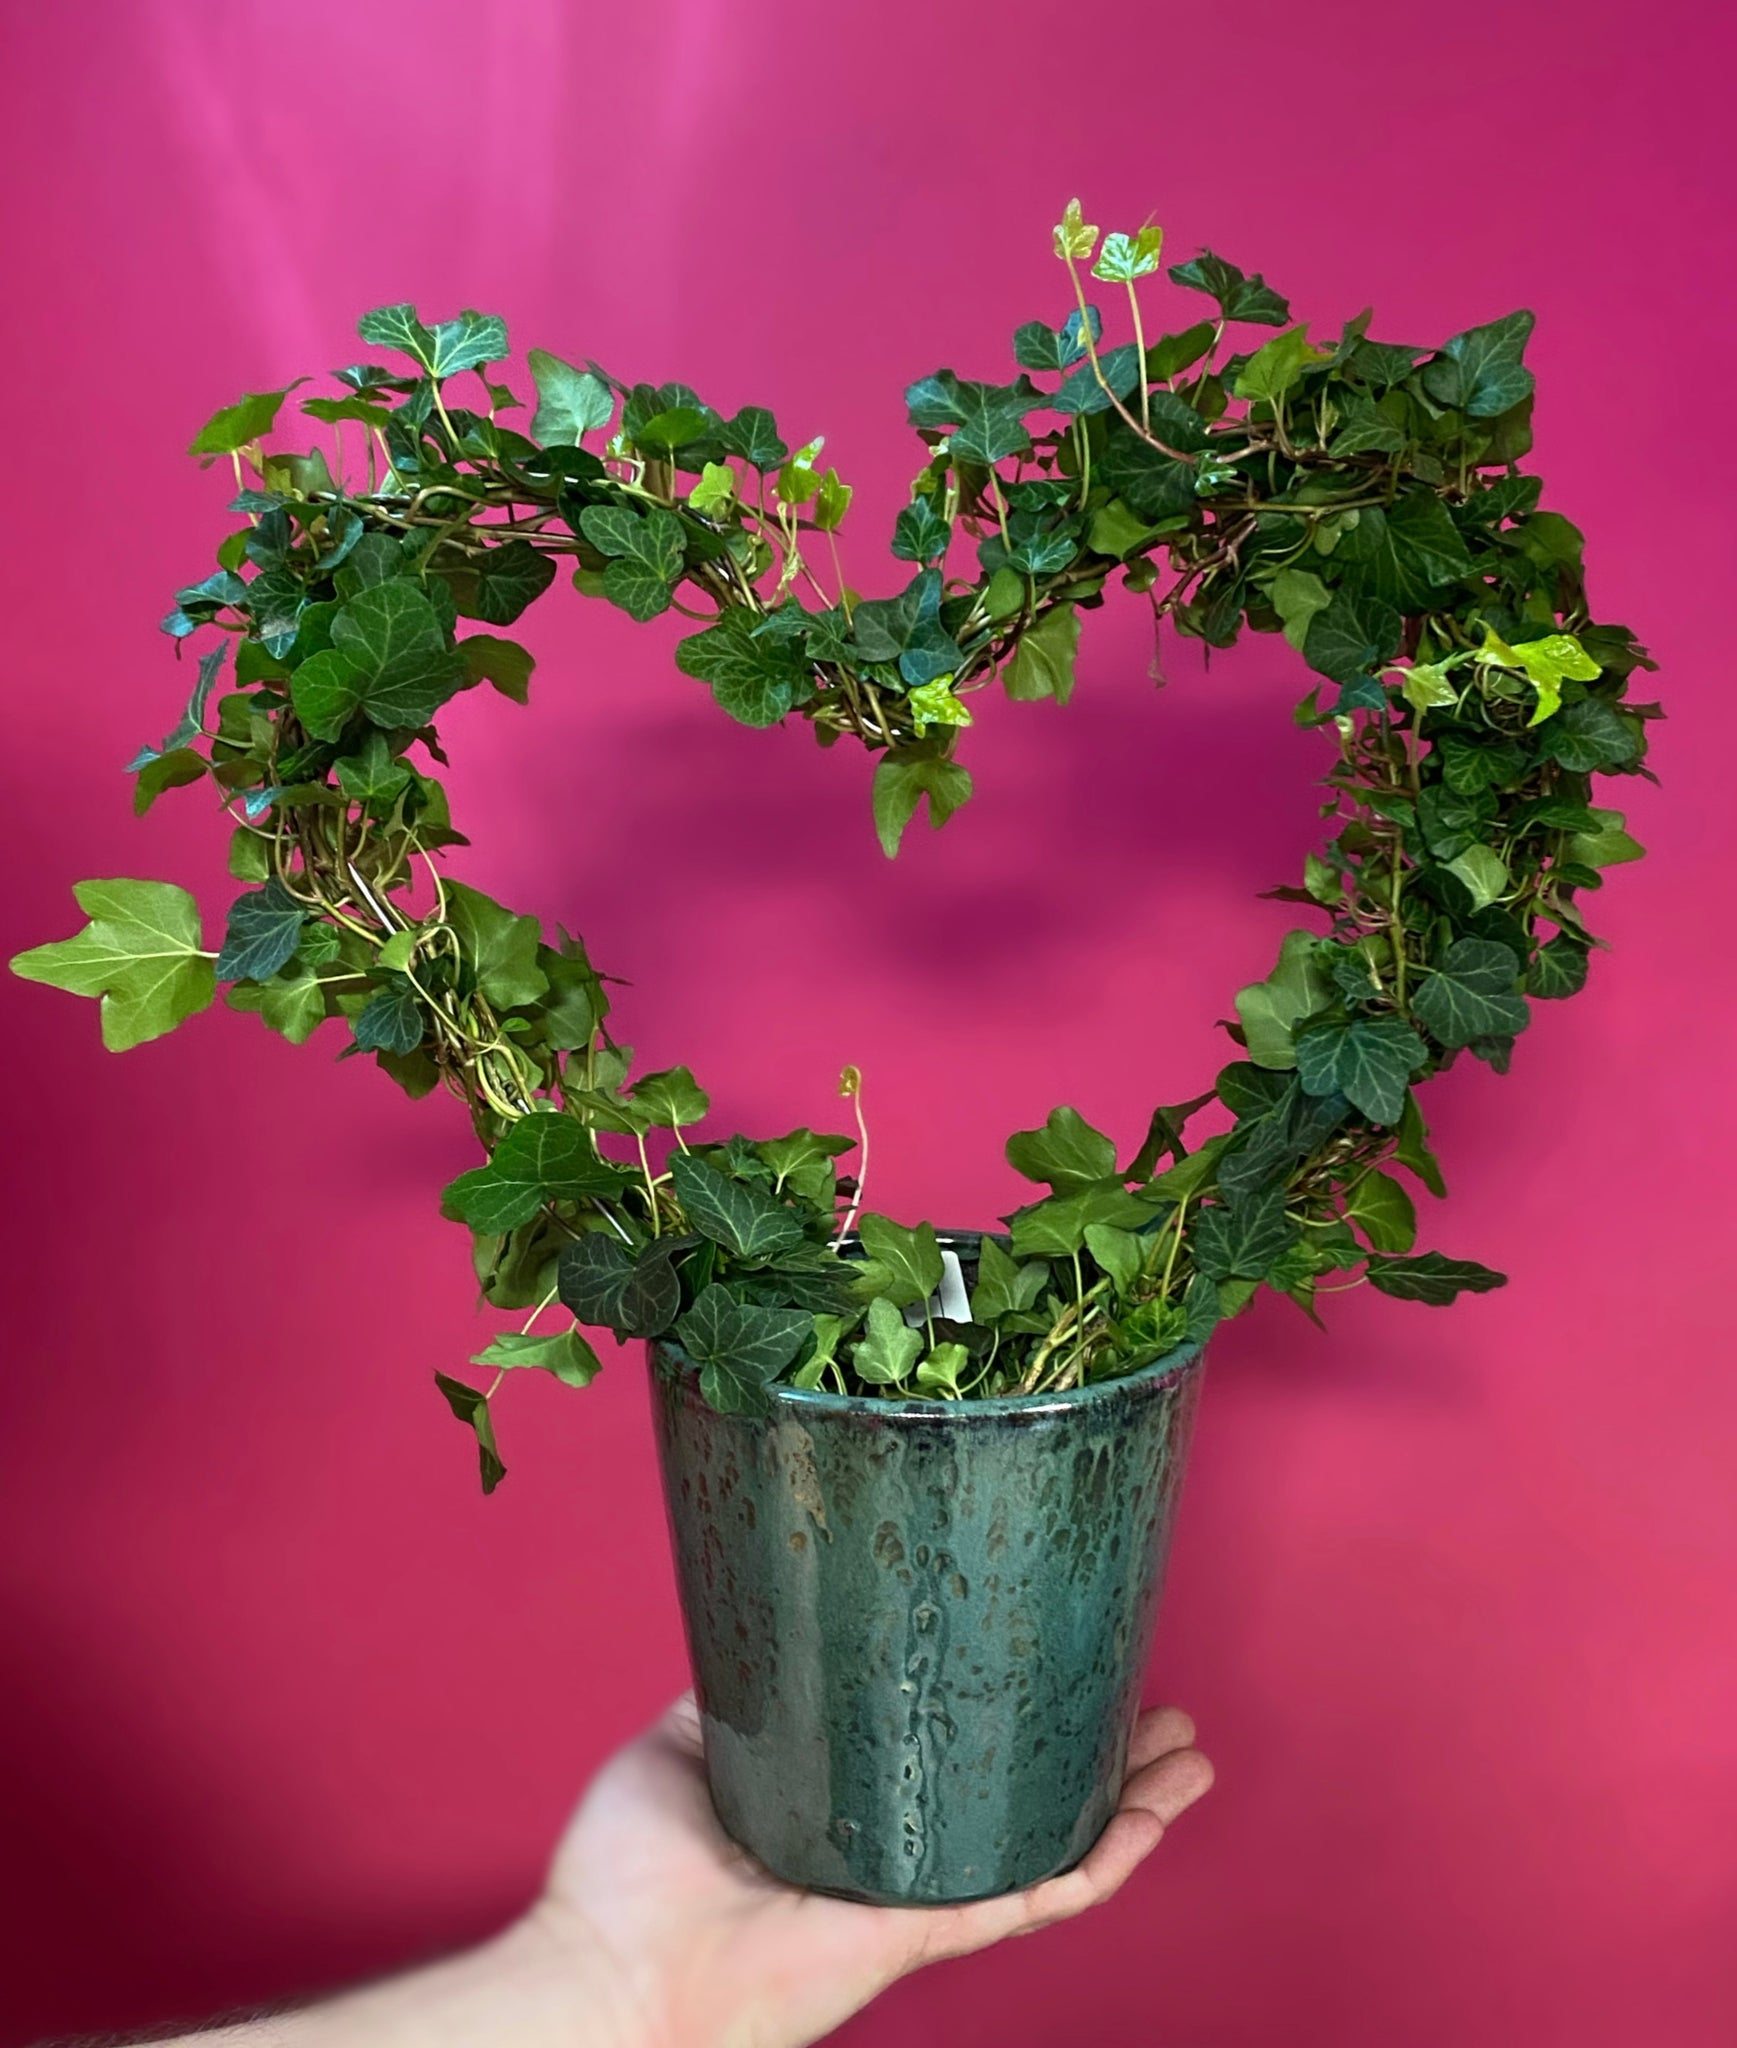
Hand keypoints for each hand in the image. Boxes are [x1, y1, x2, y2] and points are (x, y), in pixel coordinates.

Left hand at [535, 1691, 1213, 2047]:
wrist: (613, 1969)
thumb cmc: (625, 1874)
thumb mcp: (684, 1744)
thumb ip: (740, 1692)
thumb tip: (769, 1621)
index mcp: (852, 1813)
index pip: (956, 1761)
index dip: (1015, 1718)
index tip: (1060, 1665)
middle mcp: (902, 1854)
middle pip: (1029, 1803)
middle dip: (1106, 1763)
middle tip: (1164, 1716)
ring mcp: (923, 1894)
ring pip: (1056, 1846)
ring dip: (1133, 1806)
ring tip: (1193, 1760)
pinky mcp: (925, 1930)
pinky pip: (1032, 1894)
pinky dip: (1100, 1862)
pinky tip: (1151, 1824)